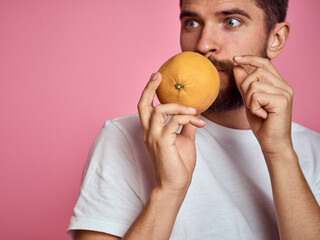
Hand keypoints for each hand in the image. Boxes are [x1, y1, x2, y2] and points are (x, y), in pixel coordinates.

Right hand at [137, 72, 204, 193]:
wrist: (175, 184)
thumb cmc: (178, 163)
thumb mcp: (184, 140)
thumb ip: (185, 126)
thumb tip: (193, 114)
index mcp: (151, 131)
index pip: (145, 107)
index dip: (148, 92)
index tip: (156, 78)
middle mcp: (149, 132)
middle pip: (143, 105)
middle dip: (149, 88)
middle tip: (158, 76)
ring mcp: (154, 137)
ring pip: (160, 110)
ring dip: (179, 107)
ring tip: (194, 111)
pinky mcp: (162, 142)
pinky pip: (175, 122)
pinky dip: (188, 119)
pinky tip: (199, 123)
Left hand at [233, 56, 293, 157]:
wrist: (272, 143)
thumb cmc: (262, 123)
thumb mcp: (249, 100)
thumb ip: (244, 84)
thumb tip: (237, 66)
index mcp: (279, 84)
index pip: (265, 63)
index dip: (249, 59)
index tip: (235, 59)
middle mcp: (284, 86)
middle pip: (257, 72)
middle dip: (245, 86)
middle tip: (250, 103)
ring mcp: (285, 92)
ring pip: (255, 84)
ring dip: (249, 99)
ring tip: (257, 110)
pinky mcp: (282, 100)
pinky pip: (256, 95)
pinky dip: (253, 106)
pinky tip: (261, 115)